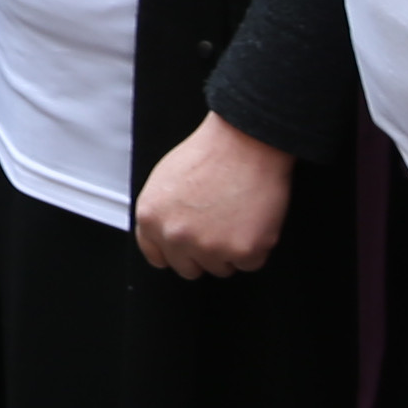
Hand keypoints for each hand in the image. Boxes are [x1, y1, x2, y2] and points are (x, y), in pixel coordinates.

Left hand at [135, 115, 296, 278]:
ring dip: (231, 250)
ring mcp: (208, 246)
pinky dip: (257, 246)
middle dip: (204, 253)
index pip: (157, 256)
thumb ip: (161, 213)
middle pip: (189, 268)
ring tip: (237, 214)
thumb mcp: (165, 179)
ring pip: (221, 268)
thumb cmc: (211, 152)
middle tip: (219, 225)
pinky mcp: (242, 251)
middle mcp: (175, 236)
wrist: (248, 139)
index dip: (176, 251)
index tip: (189, 246)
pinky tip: (254, 218)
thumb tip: (166, 235)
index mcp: (151, 218)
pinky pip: (251, 263)